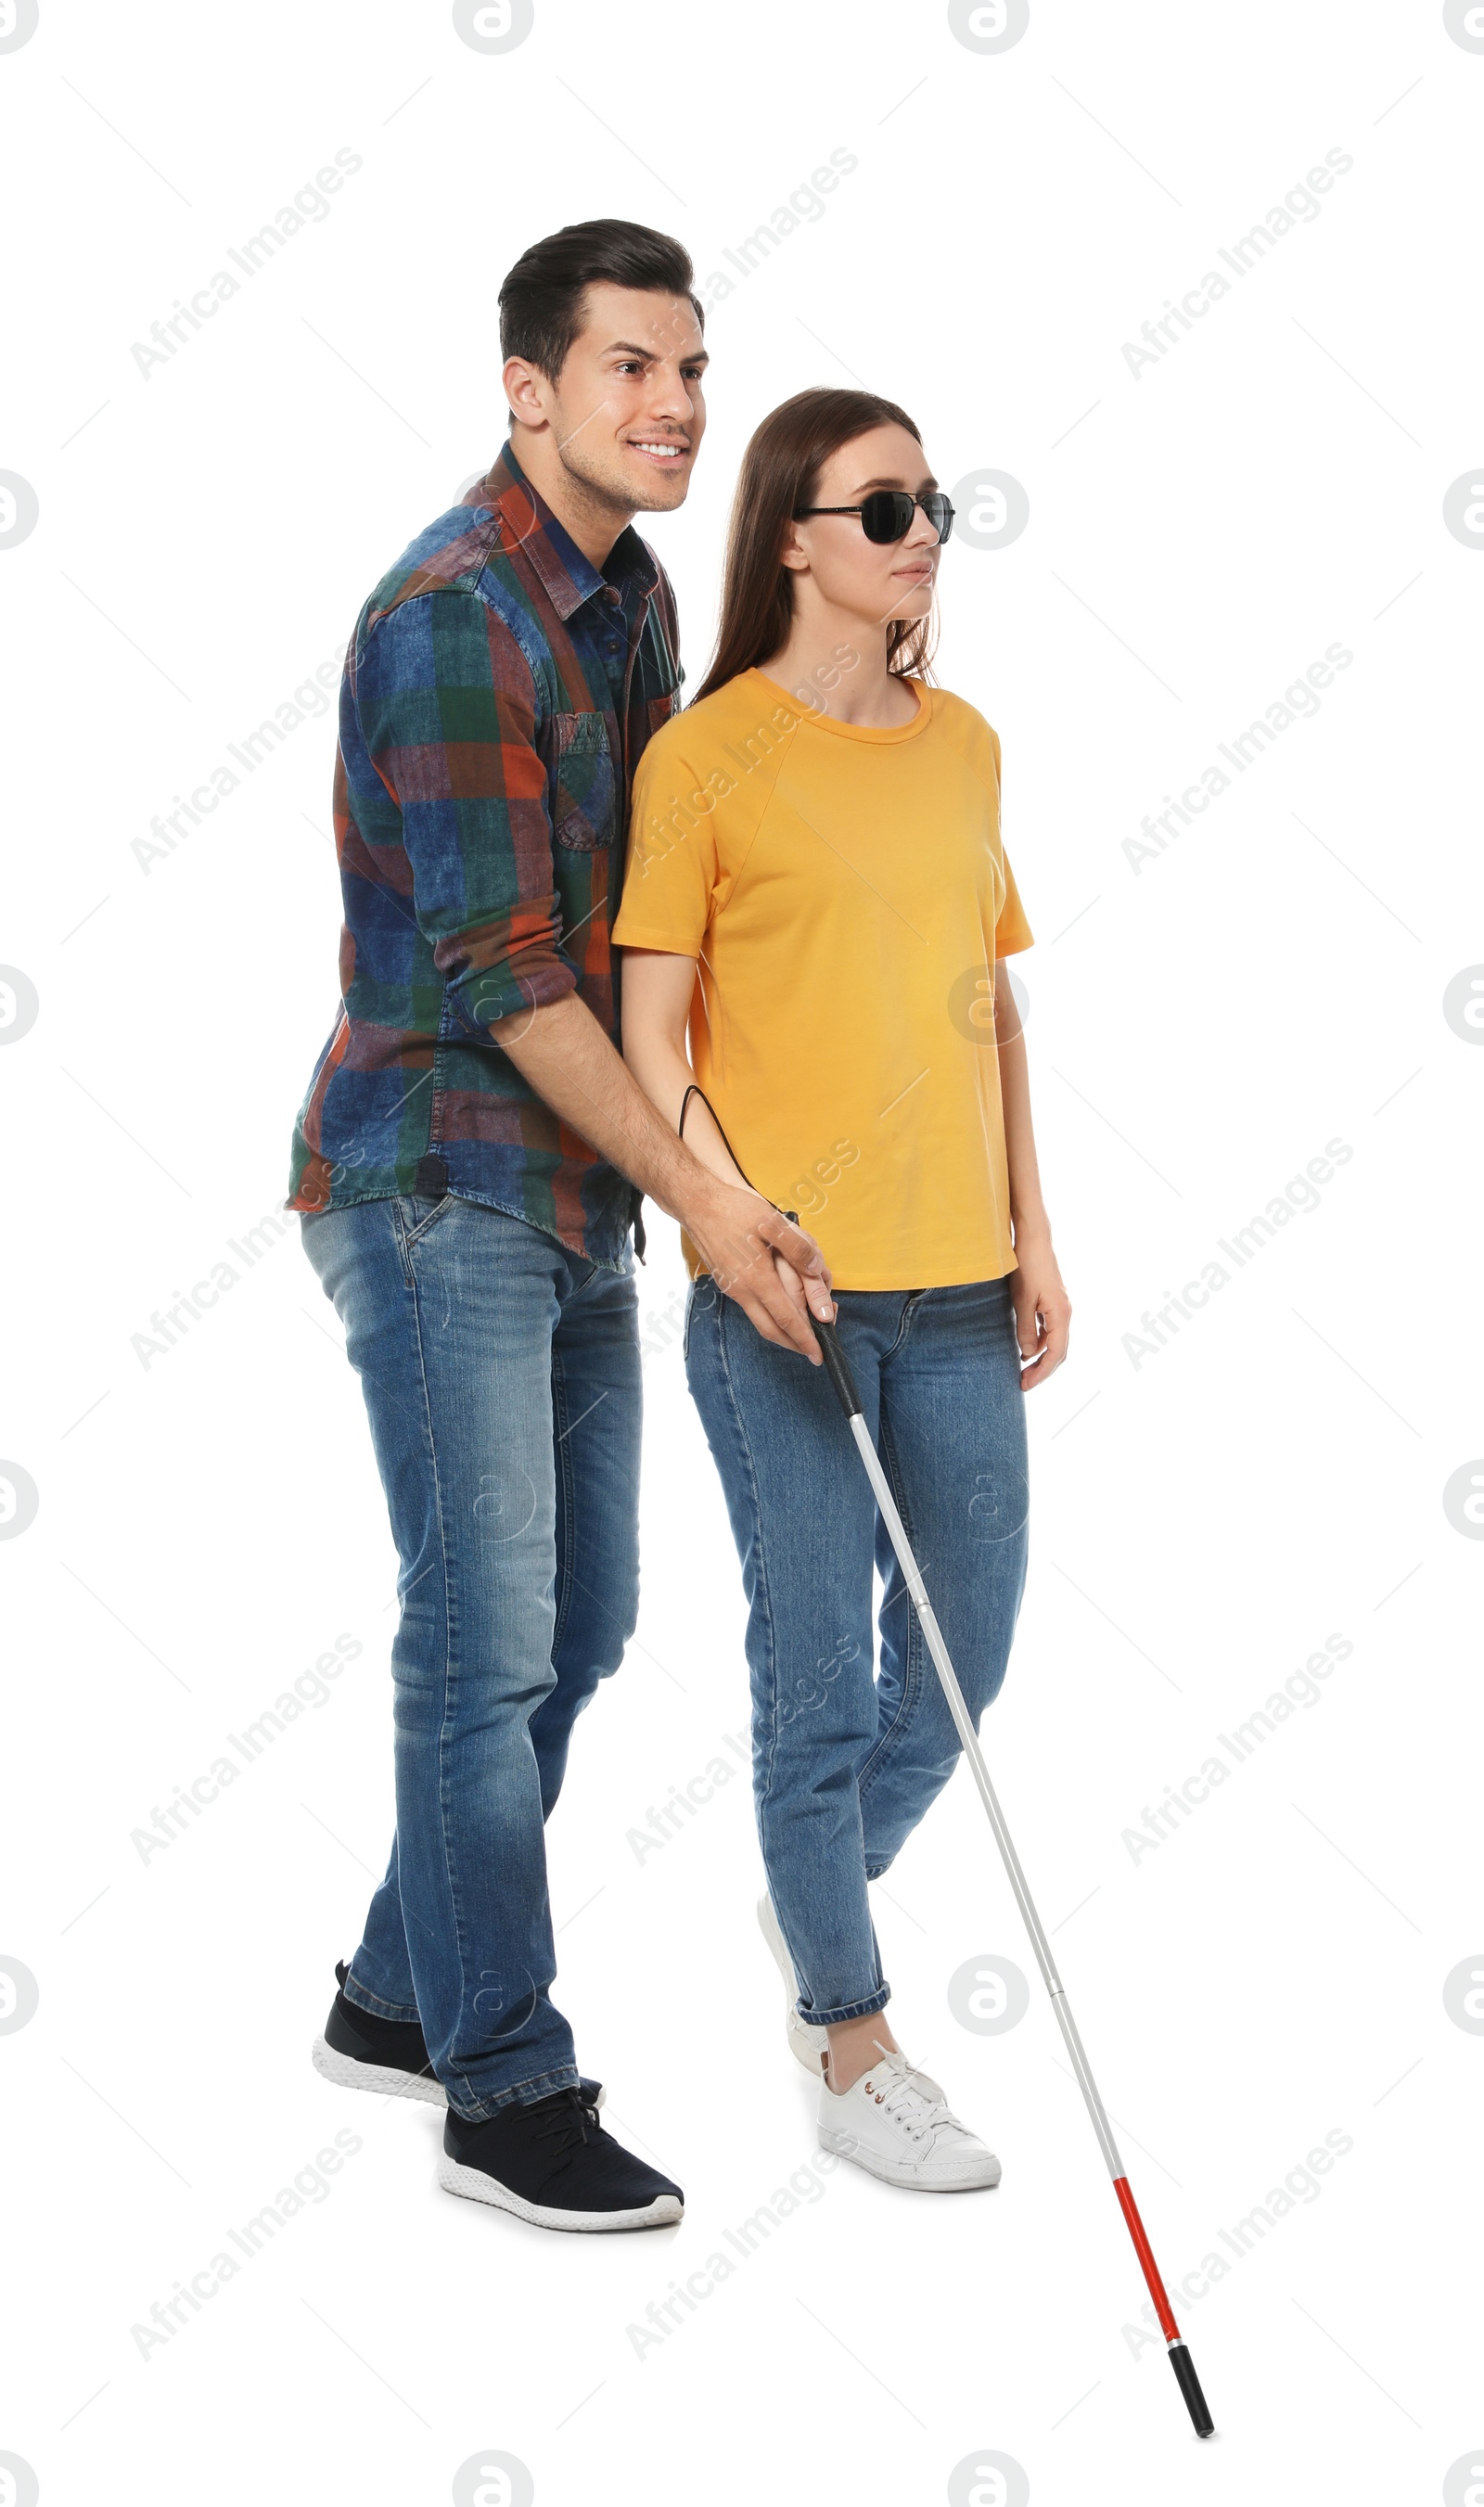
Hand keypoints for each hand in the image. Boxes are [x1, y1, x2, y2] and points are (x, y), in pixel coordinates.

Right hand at [683, 1179, 834, 1361]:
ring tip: (802, 1329)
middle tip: (812, 1350)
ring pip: (760, 1320)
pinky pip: (751, 1307)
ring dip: (781, 1329)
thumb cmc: (735, 1209)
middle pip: (771, 1330)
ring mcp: (732, 1287)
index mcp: (756, 1279)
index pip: (786, 1319)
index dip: (805, 1339)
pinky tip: (781, 1304)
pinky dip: (770, 1314)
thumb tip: (816, 1272)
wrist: (697, 1202)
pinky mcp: (727, 1281)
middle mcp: (742, 1290)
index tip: (818, 1355)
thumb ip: (798, 1248)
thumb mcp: (774, 1222)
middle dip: (793, 1344)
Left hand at [1010, 1226, 1069, 1390]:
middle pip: (1058, 1351)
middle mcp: (1065, 1313)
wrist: (1034, 1241)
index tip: (1025, 1384)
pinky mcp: (1053, 1303)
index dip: (1041, 1372)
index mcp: (1061, 1315)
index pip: (1054, 1354)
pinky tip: (1025, 1348)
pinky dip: (1039, 1342)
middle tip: (1023, 1383)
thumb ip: (1025, 1329)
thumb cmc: (1027, 1268)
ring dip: (1040, 1357)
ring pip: (1054, 1341)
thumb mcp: (1022, 1301)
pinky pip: (1049, 1330)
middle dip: (1042, 1369)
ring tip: (1022, 1369)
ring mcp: (1060, 1308)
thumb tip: (1027, 1354)